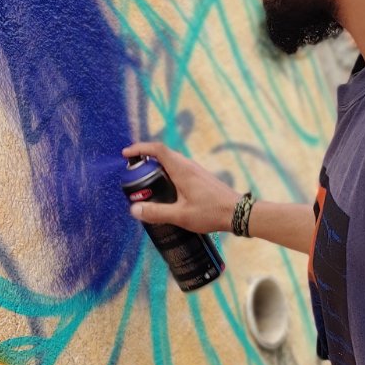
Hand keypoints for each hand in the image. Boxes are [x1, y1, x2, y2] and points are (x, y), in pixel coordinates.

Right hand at [122, 141, 240, 233]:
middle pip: (163, 154)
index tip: (126, 154)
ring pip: (172, 162)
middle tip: (133, 173)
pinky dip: (167, 173)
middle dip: (145, 159)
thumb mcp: (181, 216)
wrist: (237, 213)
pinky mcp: (200, 177)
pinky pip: (179, 169)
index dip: (140, 148)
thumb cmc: (211, 213)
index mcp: (181, 170)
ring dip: (157, 167)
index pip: (157, 149)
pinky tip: (166, 190)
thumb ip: (157, 212)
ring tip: (147, 182)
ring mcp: (196, 170)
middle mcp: (188, 165)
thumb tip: (134, 209)